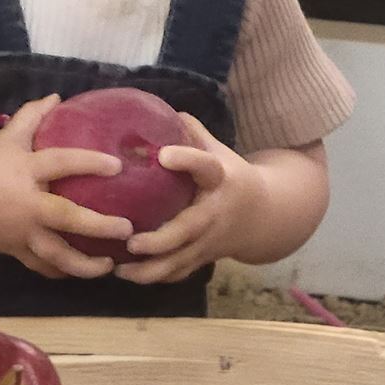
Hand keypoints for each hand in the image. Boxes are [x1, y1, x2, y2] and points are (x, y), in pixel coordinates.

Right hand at [0, 96, 130, 278]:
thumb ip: (31, 116)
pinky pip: (41, 266)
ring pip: (55, 254)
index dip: (90, 163)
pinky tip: (82, 272)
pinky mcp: (14, 250)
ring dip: (84, 264)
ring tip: (110, 265)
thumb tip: (57, 96)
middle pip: (65, 218)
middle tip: (127, 229)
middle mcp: (26, 205)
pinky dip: (61, 272)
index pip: (62, 163)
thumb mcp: (5, 137)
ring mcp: (20, 232)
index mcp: (25, 171)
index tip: (118, 166)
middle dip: (97, 225)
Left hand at [120, 113, 259, 283]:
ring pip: (180, 261)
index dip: (187, 159)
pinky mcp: (204, 259)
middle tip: (131, 241)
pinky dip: (155, 277)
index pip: (206, 167)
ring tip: (119, 269)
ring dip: (150, 270)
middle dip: (160, 240)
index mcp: (221, 180)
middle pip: (189, 230)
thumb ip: (192, 134)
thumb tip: (159, 107)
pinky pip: (179, 272)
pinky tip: (127, 274)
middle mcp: (216, 213)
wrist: (265, 217)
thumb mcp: (219, 153)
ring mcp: (210, 241)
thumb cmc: (230, 178)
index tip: (163, 155)